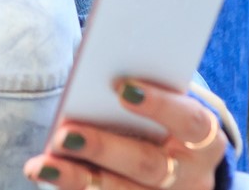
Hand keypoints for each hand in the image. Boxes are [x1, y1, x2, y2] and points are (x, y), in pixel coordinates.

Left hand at [26, 80, 227, 189]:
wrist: (186, 167)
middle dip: (104, 149)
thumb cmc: (168, 121)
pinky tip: (45, 171)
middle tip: (65, 133)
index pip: (190, 121)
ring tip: (42, 163)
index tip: (122, 87)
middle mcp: (190, 174)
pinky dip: (74, 186)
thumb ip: (144, 91)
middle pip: (148, 165)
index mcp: (206, 139)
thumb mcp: (171, 105)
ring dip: (77, 177)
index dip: (160, 105)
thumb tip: (99, 70)